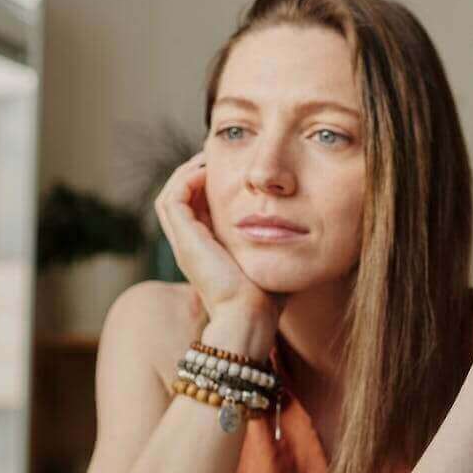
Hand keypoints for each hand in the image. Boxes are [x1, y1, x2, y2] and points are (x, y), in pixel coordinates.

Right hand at [153, 155, 276, 343]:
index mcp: (208, 252)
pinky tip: (207, 171)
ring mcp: (184, 244)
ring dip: (187, 173)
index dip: (210, 186)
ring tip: (208, 157)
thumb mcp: (272, 261)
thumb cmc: (267, 298)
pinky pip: (172, 199)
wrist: (250, 317)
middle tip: (215, 155)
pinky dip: (185, 180)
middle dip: (195, 174)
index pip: (199, 209)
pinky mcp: (184, 240)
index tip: (232, 170)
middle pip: (181, 199)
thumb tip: (301, 229)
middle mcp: (191, 246)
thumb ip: (278, 244)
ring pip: (171, 196)